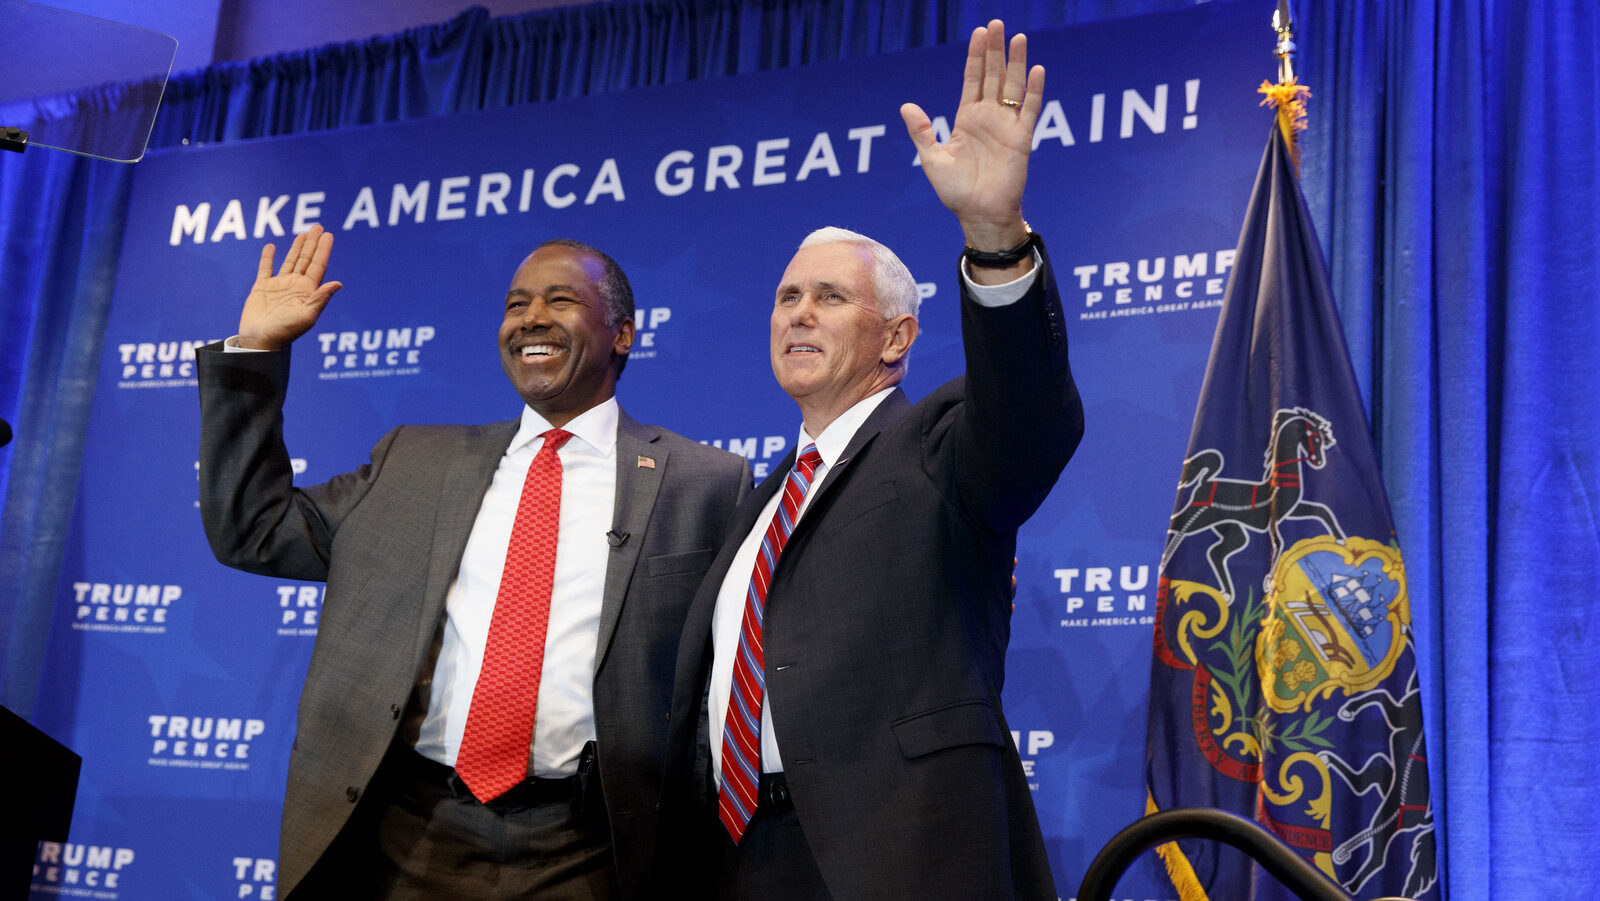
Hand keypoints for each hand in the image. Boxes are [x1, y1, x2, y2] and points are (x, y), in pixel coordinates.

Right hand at [238, 224, 342, 349]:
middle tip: (318, 227)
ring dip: (297, 248)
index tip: (328, 235)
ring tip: (303, 233)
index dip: (323, 250)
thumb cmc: (286, 332)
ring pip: (290, 261)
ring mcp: (279, 286)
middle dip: (313, 244)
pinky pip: (265, 268)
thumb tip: (338, 283)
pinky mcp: (262, 288)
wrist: (260, 340)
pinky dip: (267, 257)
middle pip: (306, 260)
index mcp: (308, 292)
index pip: (318, 266)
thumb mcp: (307, 316)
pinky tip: (271, 246)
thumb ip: (321, 298)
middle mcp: (295, 286)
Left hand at [901, 20, 1041, 253]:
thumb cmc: (955, 192)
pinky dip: (1034, 91)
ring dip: (1016, 63)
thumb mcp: (932, 160)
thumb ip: (922, 132)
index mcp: (966, 120)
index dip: (975, 56)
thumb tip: (906, 106)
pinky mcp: (1021, 140)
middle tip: (996, 24)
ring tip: (1017, 38)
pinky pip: (1030, 111)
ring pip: (1013, 87)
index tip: (979, 32)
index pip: (972, 80)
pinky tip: (1037, 70)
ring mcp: (1006, 127)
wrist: (979, 215)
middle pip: (993, 76)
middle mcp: (988, 118)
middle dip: (994, 50)